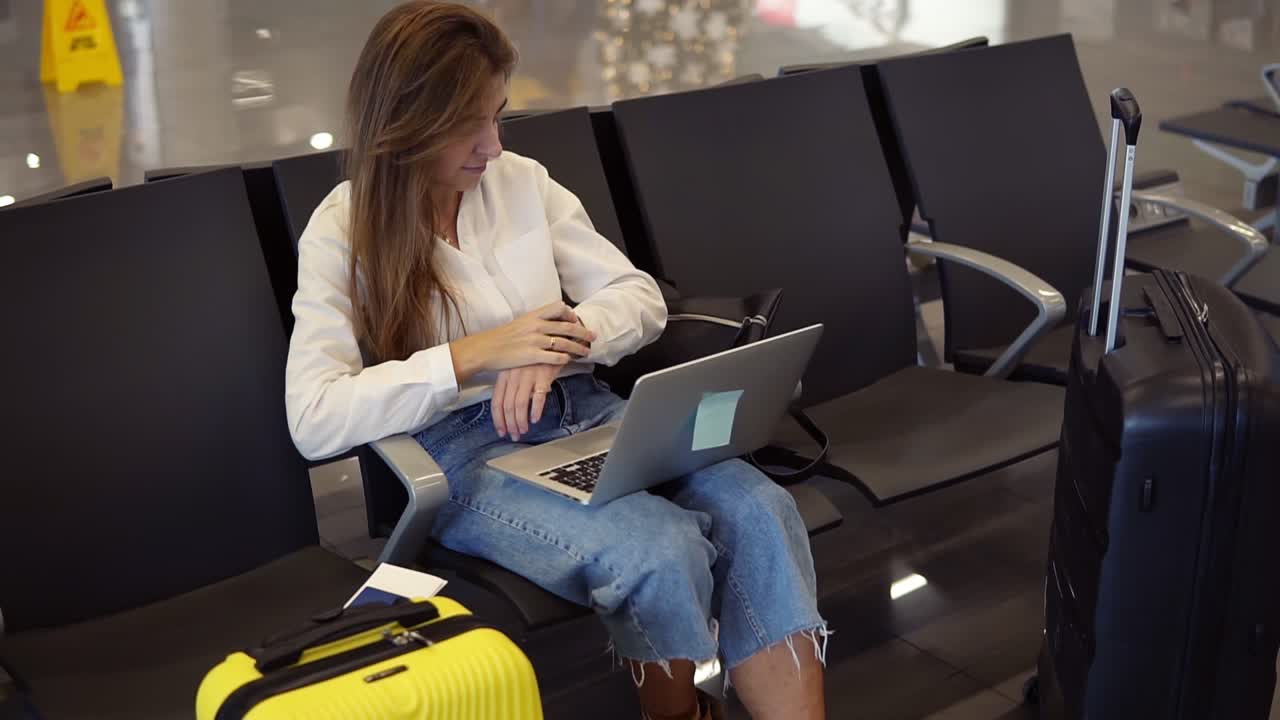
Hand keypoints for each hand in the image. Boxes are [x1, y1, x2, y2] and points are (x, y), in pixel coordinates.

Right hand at [449, 301, 595, 382]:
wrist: (485, 349)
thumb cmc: (501, 337)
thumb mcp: (519, 323)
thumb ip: (535, 322)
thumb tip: (549, 323)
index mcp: (533, 315)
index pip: (559, 307)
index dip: (570, 314)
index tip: (575, 321)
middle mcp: (536, 325)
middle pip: (567, 326)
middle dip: (583, 332)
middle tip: (593, 337)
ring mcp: (535, 340)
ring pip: (564, 342)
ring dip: (578, 348)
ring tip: (586, 352)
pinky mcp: (532, 355)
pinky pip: (555, 357)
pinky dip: (565, 359)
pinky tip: (569, 361)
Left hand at [492, 364, 561, 439]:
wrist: (552, 341)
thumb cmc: (534, 357)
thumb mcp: (517, 368)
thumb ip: (511, 385)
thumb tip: (509, 408)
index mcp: (504, 374)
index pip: (496, 401)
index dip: (498, 419)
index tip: (501, 431)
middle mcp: (513, 375)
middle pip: (507, 406)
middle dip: (509, 424)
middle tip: (514, 435)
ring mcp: (528, 375)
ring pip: (519, 404)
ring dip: (521, 421)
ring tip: (524, 430)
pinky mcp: (543, 375)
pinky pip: (538, 398)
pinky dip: (535, 411)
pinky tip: (535, 419)